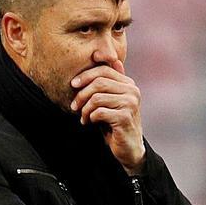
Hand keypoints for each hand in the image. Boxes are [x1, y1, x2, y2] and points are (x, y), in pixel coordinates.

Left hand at [70, 55, 144, 172]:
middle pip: (99, 82)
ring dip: (85, 109)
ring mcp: (130, 104)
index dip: (85, 75)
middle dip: (82, 94)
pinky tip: (90, 123)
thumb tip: (102, 57)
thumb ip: (107, 83)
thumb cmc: (115, 123)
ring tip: (83, 117)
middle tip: (74, 106)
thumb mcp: (110, 101)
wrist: (128, 147)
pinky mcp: (125, 117)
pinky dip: (90, 118)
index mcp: (128, 84)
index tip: (73, 85)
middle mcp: (132, 91)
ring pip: (97, 98)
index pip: (104, 70)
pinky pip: (99, 112)